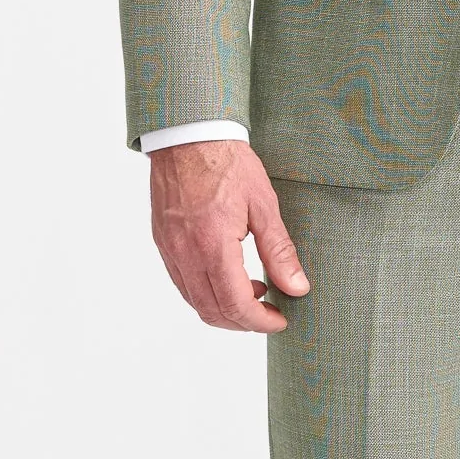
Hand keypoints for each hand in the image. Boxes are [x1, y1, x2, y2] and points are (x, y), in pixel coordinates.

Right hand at [148, 139, 308, 335]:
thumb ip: (279, 251)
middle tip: (269, 314)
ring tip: (254, 293)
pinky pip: (182, 283)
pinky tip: (228, 276)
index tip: (280, 320)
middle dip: (243, 323)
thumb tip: (296, 287)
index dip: (260, 321)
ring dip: (224, 309)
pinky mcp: (162, 243)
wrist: (188, 135)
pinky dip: (206, 292)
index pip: (235, 304)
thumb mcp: (263, 205)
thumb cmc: (226, 162)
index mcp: (212, 244)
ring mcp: (170, 249)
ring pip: (194, 302)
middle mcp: (185, 253)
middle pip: (212, 312)